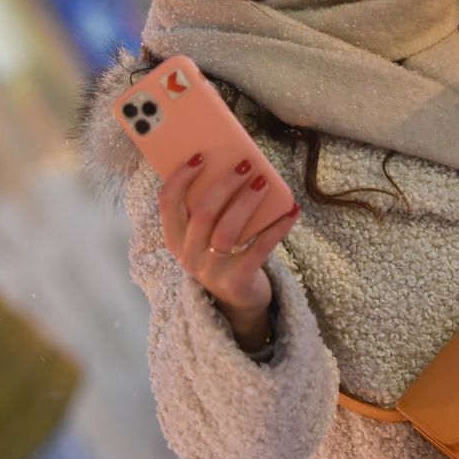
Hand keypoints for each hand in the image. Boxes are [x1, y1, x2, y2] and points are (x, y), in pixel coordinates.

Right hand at [157, 156, 299, 342]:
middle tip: (245, 165)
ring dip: (247, 202)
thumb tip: (231, 165)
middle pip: (203, 213)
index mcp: (175, 238)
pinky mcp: (237, 282)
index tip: (201, 156)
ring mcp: (211, 271)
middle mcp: (188, 255)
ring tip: (264, 182)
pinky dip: (277, 227)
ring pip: (227, 230)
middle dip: (225, 185)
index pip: (167, 203)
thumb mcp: (205, 236)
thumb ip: (208, 209)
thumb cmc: (222, 255)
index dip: (181, 177)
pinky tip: (292, 211)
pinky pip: (258, 249)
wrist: (238, 302)